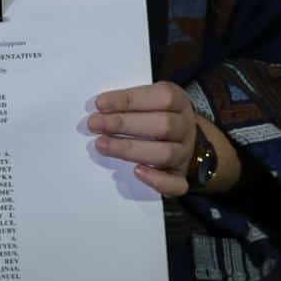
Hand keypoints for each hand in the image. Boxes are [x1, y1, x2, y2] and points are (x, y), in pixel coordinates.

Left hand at [89, 81, 203, 196]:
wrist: (179, 139)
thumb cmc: (154, 115)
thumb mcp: (147, 100)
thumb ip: (128, 102)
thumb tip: (98, 107)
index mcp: (179, 103)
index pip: (163, 97)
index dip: (130, 99)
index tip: (100, 104)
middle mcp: (186, 127)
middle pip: (164, 125)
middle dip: (124, 124)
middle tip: (94, 124)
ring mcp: (185, 153)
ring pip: (167, 153)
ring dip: (130, 149)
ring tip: (101, 145)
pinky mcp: (180, 176)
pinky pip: (177, 183)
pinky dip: (158, 180)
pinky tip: (136, 172)